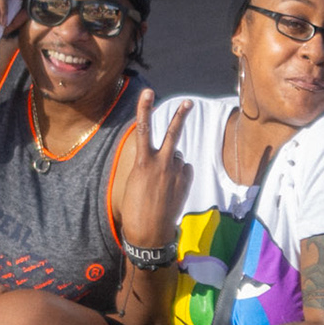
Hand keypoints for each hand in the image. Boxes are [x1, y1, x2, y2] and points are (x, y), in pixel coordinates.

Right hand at [115, 90, 193, 249]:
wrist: (150, 232)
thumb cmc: (135, 208)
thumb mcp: (134, 181)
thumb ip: (148, 164)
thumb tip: (166, 156)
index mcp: (143, 162)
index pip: (143, 129)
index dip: (144, 108)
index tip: (147, 92)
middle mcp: (162, 163)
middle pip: (173, 133)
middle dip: (181, 116)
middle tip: (189, 102)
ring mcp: (176, 172)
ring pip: (177, 155)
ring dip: (171, 162)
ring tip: (162, 180)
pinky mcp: (186, 181)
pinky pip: (184, 169)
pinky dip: (179, 173)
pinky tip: (172, 187)